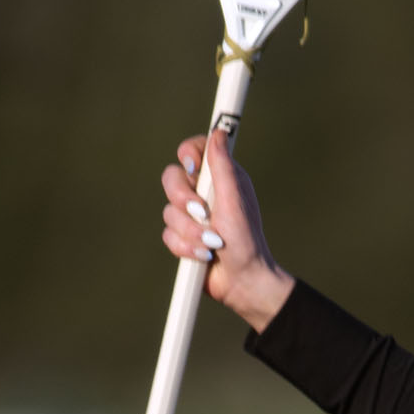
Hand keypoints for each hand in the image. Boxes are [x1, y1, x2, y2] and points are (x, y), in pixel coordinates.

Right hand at [158, 127, 295, 331]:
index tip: (193, 167)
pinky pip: (167, 234)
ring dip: (190, 231)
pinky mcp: (182, 236)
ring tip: (212, 243)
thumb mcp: (235, 200)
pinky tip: (204, 256)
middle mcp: (204, 194)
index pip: (194, 152)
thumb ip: (224, 166)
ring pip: (168, 211)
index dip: (188, 153)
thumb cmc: (246, 241)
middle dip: (183, 199)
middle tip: (203, 214)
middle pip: (171, 178)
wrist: (242, 281)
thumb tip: (220, 132)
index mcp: (220, 180)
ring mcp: (191, 216)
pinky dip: (185, 247)